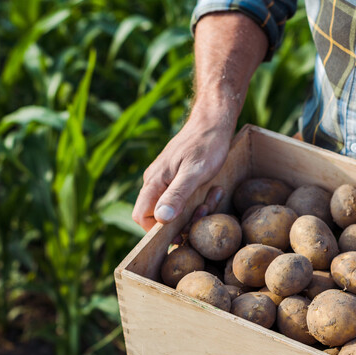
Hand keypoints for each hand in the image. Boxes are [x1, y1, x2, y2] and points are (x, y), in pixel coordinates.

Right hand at [132, 113, 232, 230]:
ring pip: (172, 208)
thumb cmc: (206, 145)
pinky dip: (197, 200)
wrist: (214, 121)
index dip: (157, 231)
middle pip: (157, 216)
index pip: (141, 216)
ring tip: (213, 196)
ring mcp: (165, 179)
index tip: (180, 232)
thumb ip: (176, 195)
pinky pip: (181, 198)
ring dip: (193, 210)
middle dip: (181, 221)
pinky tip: (213, 190)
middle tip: (204, 211)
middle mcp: (154, 182)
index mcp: (154, 181)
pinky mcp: (176, 178)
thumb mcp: (194, 173)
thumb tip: (161, 219)